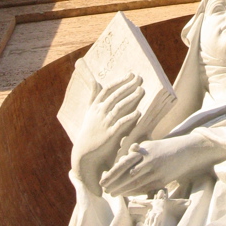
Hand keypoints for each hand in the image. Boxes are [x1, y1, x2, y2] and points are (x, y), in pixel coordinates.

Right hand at [71, 73, 143, 195]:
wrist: (84, 151)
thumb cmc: (89, 129)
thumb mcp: (89, 111)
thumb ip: (94, 96)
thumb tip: (95, 80)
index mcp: (96, 106)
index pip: (108, 89)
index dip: (119, 81)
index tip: (130, 74)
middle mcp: (99, 112)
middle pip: (115, 95)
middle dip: (127, 86)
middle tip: (139, 79)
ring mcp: (104, 123)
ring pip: (118, 107)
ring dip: (130, 98)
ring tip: (141, 91)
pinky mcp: (109, 134)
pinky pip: (120, 124)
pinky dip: (129, 117)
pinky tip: (138, 112)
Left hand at [101, 132, 225, 196]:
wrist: (187, 151)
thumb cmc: (165, 148)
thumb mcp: (150, 144)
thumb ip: (137, 151)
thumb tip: (122, 157)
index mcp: (144, 150)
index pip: (123, 163)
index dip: (112, 173)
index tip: (102, 180)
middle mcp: (149, 160)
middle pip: (127, 175)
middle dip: (114, 184)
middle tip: (105, 190)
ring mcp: (156, 171)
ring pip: (135, 184)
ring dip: (123, 190)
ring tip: (113, 193)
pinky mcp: (162, 180)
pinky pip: (145, 188)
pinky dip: (134, 192)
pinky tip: (127, 194)